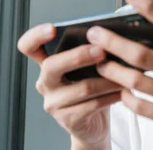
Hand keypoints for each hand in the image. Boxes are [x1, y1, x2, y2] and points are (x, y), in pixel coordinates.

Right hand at [17, 23, 121, 148]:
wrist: (94, 124)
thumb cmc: (92, 88)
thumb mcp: (86, 67)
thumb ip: (89, 51)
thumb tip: (108, 35)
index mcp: (46, 64)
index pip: (28, 47)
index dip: (36, 36)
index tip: (53, 28)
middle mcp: (45, 83)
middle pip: (51, 65)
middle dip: (79, 56)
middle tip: (101, 51)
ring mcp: (53, 103)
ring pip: (82, 87)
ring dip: (107, 79)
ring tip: (125, 73)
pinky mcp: (68, 119)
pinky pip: (93, 105)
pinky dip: (111, 96)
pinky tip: (122, 91)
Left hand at [86, 0, 152, 149]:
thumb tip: (145, 28)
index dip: (151, 8)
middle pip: (143, 55)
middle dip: (113, 43)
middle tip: (94, 33)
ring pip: (135, 81)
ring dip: (111, 71)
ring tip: (100, 63)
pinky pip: (141, 106)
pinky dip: (125, 96)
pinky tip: (119, 90)